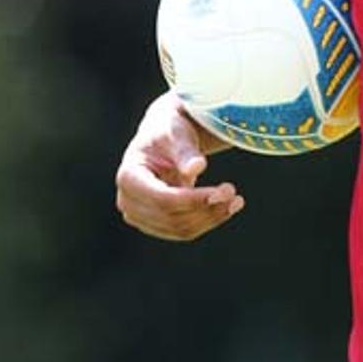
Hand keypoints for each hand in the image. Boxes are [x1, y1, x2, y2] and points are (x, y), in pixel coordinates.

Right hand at [114, 93, 242, 240]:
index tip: (223, 191)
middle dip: (206, 209)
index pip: (162, 199)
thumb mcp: (177, 134)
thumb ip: (185, 151)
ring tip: (235, 200)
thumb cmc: (170, 131)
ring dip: (211, 218)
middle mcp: (127, 200)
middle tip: (233, 193)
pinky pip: (184, 231)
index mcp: (128, 176)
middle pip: (171, 218)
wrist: (165, 139)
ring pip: (180, 229)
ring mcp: (139, 216)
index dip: (193, 200)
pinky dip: (208, 221)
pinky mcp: (154, 224)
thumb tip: (197, 167)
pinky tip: (227, 207)